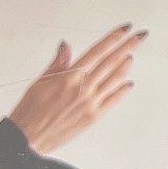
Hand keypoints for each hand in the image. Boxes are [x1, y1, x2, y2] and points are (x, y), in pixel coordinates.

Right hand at [7, 26, 141, 154]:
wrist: (28, 139)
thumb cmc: (29, 112)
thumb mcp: (40, 81)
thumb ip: (58, 63)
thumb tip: (66, 46)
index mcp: (70, 76)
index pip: (98, 50)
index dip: (114, 38)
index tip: (124, 29)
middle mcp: (84, 87)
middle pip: (112, 61)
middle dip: (128, 46)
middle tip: (139, 37)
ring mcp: (91, 102)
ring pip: (115, 78)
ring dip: (125, 65)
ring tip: (131, 56)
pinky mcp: (94, 116)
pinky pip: (114, 99)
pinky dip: (122, 89)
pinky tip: (127, 83)